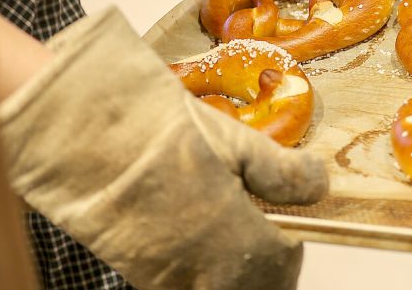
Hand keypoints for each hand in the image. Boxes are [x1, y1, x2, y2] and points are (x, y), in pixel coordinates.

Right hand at [0, 9, 326, 289]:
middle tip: (263, 233)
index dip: (289, 240)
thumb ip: (286, 174)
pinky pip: (183, 283)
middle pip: (255, 286)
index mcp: (246, 247)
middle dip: (264, 266)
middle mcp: (211, 276)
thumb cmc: (171, 136)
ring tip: (228, 235)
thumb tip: (320, 185)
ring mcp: (173, 280)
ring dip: (231, 271)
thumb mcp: (242, 145)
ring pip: (217, 287)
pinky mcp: (140, 275)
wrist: (91, 138)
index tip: (287, 218)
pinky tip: (194, 238)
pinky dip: (198, 270)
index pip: (285, 264)